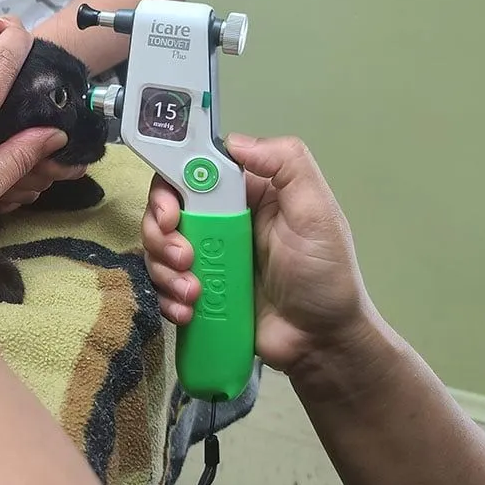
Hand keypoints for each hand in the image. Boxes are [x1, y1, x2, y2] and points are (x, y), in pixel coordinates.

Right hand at [142, 134, 369, 372]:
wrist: (321, 343)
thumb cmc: (326, 275)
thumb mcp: (317, 213)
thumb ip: (287, 164)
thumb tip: (234, 142)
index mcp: (245, 193)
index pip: (190, 172)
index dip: (169, 189)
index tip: (170, 215)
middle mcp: (220, 220)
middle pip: (163, 211)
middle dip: (162, 236)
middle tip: (185, 259)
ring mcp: (207, 257)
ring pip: (158, 250)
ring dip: (164, 271)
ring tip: (194, 294)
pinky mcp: (198, 290)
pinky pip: (162, 286)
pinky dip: (166, 298)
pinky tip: (187, 311)